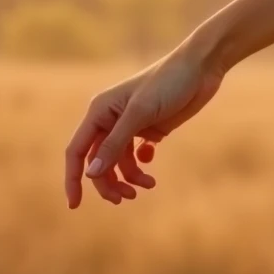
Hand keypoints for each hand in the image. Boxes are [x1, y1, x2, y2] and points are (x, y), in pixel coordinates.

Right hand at [64, 41, 225, 206]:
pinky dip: (142, 164)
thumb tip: (91, 174)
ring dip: (130, 177)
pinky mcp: (149, 129)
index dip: (73, 179)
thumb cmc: (168, 83)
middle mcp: (110, 119)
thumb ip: (115, 144)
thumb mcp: (140, 114)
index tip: (74, 205)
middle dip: (109, 183)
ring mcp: (130, 125)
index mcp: (99, 112)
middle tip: (127, 198)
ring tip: (149, 184)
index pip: (77, 152)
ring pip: (119, 162)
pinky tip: (151, 157)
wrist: (201, 68)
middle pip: (99, 162)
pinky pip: (137, 155)